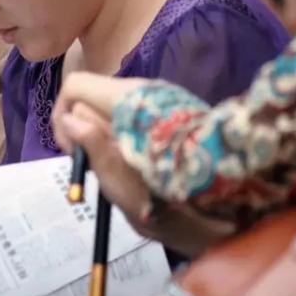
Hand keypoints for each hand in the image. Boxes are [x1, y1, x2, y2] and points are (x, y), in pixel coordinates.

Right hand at [54, 84, 234, 256]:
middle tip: (96, 168)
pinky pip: (129, 114)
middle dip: (84, 129)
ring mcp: (158, 98)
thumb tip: (70, 118)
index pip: (76, 85)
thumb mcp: (125, 189)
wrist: (232, 210)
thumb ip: (96, 150)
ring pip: (109, 106)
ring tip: (117, 171)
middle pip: (91, 95)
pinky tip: (134, 163)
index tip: (72, 153)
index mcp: (130, 104)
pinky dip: (122, 136)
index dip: (63, 117)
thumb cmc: (174, 210)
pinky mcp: (167, 109)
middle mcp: (144, 91)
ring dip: (103, 136)